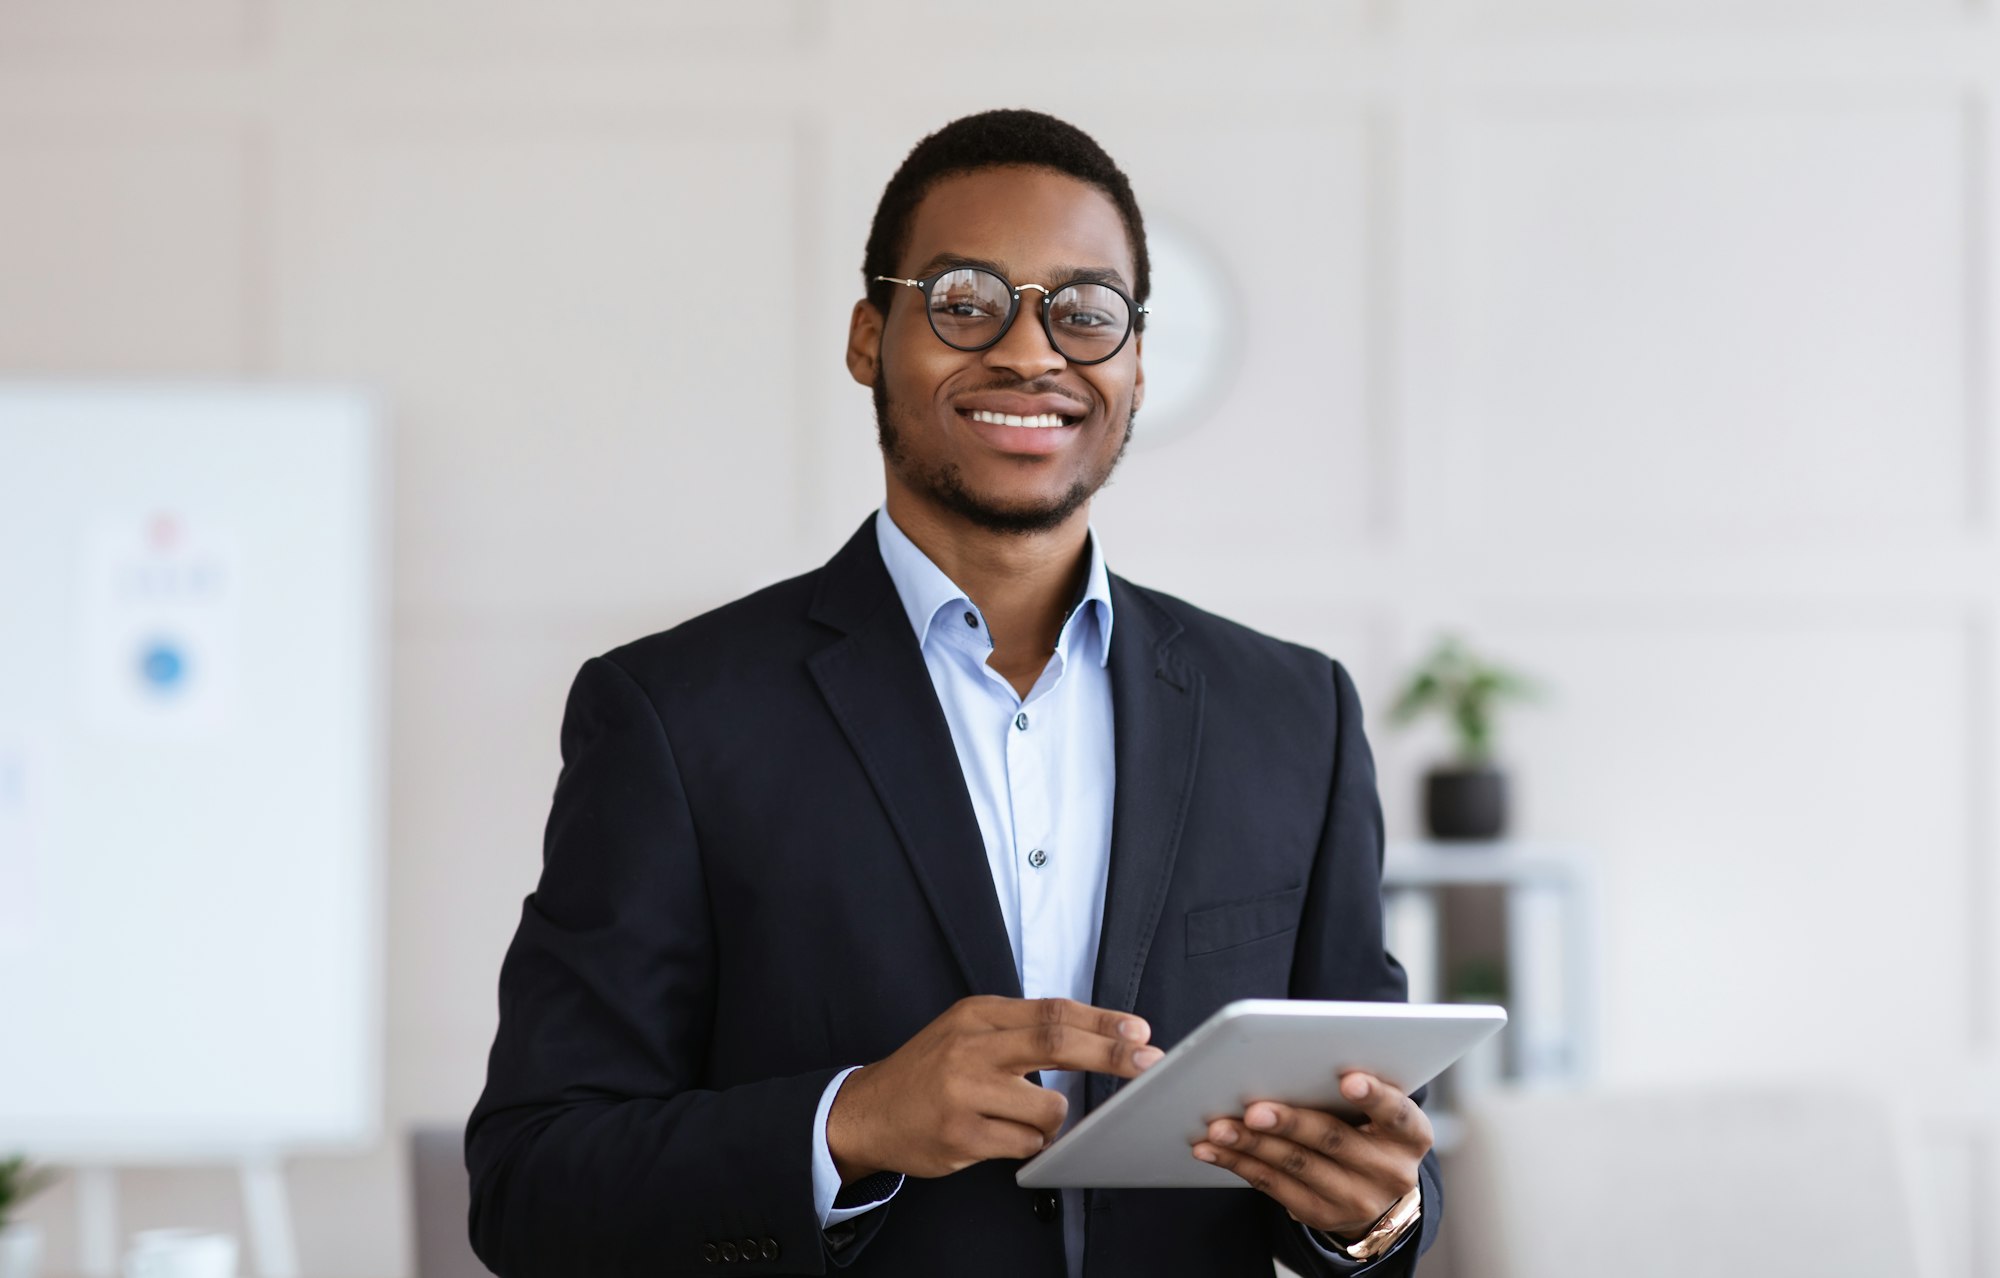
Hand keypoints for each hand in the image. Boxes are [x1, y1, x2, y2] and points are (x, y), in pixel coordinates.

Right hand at [828, 995, 1160, 1180]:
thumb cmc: (931, 1071)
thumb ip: (1020, 1030)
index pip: (1052, 1011)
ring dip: (1056, 1120)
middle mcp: (969, 1048)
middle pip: (1056, 1043)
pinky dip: (1030, 1144)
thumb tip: (1096, 1035)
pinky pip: (1024, 1145)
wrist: (868, 1111)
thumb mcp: (967, 1032)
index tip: (1139, 1031)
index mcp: (977, 1015)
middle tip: (1148, 1062)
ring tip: (1027, 1119)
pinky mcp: (960, 1136)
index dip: (1102, 1021)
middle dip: (1111, 1053)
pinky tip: (1005, 1136)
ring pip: (1048, 1109)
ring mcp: (963, 1093)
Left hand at [1191, 1071, 1430, 1239]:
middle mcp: (1389, 1171)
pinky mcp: (1321, 1214)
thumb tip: (1295, 1058)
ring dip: (1251, 1144)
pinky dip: (1239, 1163)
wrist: (1379, 1194)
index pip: (1396, 1112)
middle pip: (1333, 1140)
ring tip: (1219, 1127)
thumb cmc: (1372, 1130)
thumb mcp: (1382, 1113)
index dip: (1373, 1096)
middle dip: (1289, 1122)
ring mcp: (1356, 1198)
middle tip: (1254, 1108)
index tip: (1348, 1079)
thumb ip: (1356, 1089)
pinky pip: (1274, 1187)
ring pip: (1296, 1165)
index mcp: (1411, 1135)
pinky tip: (1213, 1149)